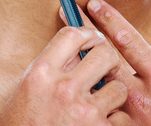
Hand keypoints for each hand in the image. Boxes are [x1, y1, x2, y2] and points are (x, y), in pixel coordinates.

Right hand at [0, 26, 130, 125]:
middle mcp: (63, 89)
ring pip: (119, 87)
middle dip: (109, 60)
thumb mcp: (28, 92)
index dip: (88, 33)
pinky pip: (121, 118)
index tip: (93, 39)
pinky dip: (114, 122)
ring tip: (101, 103)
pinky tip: (101, 124)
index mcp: (41, 74)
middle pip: (104, 53)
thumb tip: (78, 52)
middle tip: (105, 70)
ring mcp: (83, 111)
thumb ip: (52, 70)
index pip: (71, 35)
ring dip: (113, 95)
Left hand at [72, 0, 150, 125]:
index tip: (95, 4)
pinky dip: (86, 94)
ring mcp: (126, 117)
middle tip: (68, 12)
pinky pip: (98, 110)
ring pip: (95, 83)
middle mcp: (139, 97)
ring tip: (65, 45)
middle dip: (85, 31)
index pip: (129, 41)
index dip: (110, 18)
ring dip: (80, 62)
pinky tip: (75, 82)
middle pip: (103, 55)